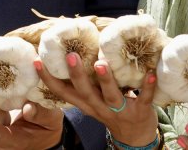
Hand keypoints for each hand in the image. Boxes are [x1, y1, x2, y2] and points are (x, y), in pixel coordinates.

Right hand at [38, 52, 158, 147]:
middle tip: (71, 56)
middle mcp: (99, 108)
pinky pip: (143, 99)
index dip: (48, 78)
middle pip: (85, 92)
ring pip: (110, 96)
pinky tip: (150, 74)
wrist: (136, 138)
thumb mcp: (94, 101)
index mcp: (86, 103)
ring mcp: (120, 111)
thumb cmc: (112, 111)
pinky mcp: (140, 112)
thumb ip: (86, 82)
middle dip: (77, 75)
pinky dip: (147, 87)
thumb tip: (75, 49)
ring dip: (105, 80)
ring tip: (100, 64)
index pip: (63, 92)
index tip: (37, 61)